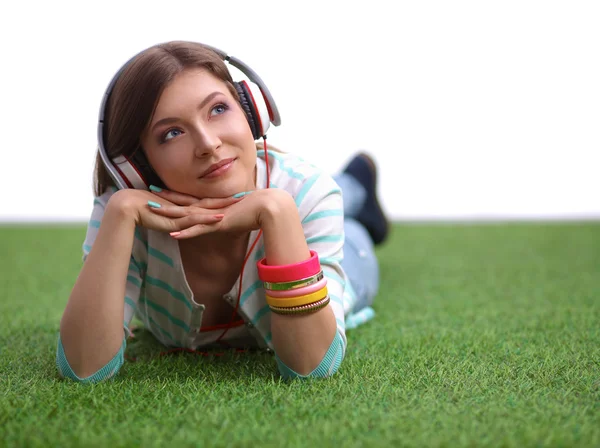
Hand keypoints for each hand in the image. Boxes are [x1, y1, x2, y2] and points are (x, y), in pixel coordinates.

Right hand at [107, 188, 242, 235]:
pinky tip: (220, 219)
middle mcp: (184, 206)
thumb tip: (180, 224)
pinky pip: (195, 220)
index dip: (220, 199)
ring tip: (240, 204)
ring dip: (223, 207)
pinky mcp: (175, 219)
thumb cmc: (141, 213)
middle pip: (210, 203)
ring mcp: (181, 212)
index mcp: (183, 205)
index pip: (205, 201)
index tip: (236, 197)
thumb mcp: (162, 217)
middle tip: (247, 196)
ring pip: (206, 209)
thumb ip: (173, 220)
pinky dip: (208, 219)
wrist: (126, 207)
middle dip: (228, 200)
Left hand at [149, 188, 295, 238]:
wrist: (269, 206)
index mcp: (215, 205)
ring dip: (169, 214)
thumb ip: (233, 215)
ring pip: (186, 215)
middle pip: (183, 204)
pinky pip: (199, 229)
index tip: (160, 191)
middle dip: (165, 200)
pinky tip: (172, 234)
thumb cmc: (258, 209)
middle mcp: (211, 209)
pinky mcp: (219, 224)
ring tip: (151, 211)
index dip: (175, 196)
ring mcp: (214, 216)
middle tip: (146, 196)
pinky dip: (186, 232)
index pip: (191, 200)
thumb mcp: (241, 213)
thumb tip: (231, 217)